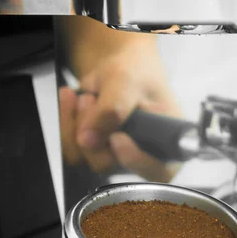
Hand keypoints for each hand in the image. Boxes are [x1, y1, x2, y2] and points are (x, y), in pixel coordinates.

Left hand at [59, 18, 180, 180]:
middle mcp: (145, 158)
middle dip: (93, 128)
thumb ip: (112, 110)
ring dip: (77, 122)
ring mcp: (118, 158)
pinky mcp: (96, 153)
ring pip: (85, 157)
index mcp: (170, 145)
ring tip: (86, 95)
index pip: (159, 170)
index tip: (117, 138)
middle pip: (110, 163)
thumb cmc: (138, 72)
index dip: (136, 160)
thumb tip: (88, 140)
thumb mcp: (127, 81)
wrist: (123, 67)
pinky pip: (72, 149)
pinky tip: (71, 99)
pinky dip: (66, 122)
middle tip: (92, 98)